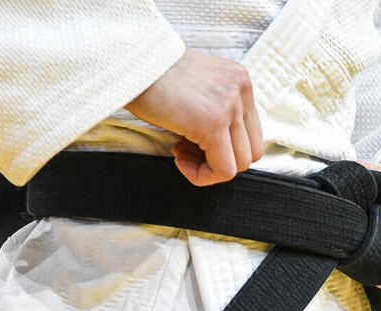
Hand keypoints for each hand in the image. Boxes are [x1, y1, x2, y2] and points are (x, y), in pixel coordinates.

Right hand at [125, 49, 263, 185]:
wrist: (129, 64)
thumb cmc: (152, 78)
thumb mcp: (196, 88)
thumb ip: (216, 111)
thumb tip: (218, 149)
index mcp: (239, 80)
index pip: (251, 132)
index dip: (225, 148)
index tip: (193, 141)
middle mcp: (241, 90)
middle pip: (250, 151)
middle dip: (219, 160)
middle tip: (186, 149)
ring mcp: (231, 106)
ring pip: (240, 164)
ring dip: (209, 167)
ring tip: (180, 150)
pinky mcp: (214, 123)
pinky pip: (223, 170)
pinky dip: (201, 175)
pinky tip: (178, 158)